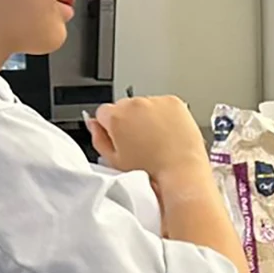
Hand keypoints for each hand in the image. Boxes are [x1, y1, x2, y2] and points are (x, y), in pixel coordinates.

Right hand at [87, 97, 206, 178]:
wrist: (181, 171)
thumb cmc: (150, 171)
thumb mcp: (114, 161)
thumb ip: (98, 139)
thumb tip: (92, 125)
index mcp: (115, 116)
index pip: (102, 112)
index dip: (109, 127)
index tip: (118, 137)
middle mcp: (134, 104)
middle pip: (123, 106)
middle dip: (128, 120)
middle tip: (139, 142)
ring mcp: (155, 101)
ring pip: (143, 105)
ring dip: (146, 116)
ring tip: (156, 139)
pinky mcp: (173, 102)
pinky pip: (163, 104)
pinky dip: (165, 114)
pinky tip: (167, 132)